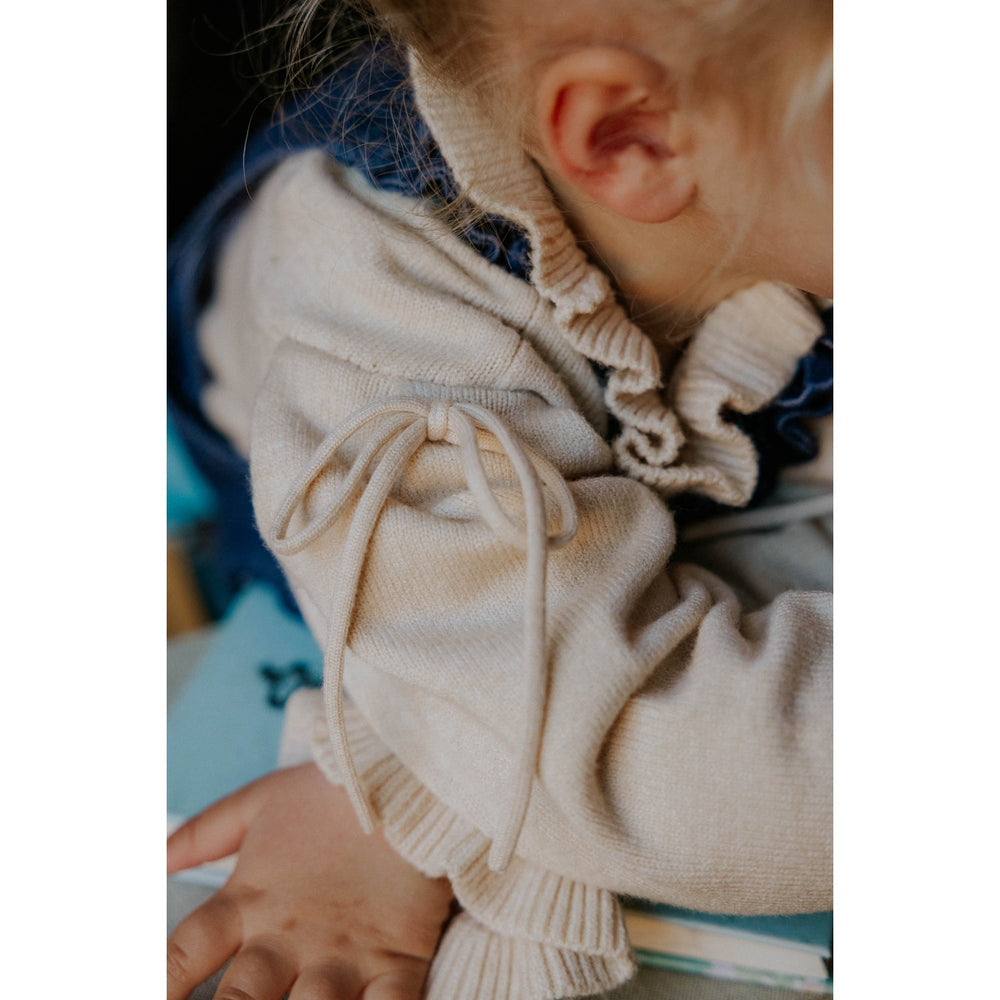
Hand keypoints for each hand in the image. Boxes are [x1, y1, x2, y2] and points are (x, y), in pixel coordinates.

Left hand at [167, 763, 453, 998]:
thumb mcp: (259, 801)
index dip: (158, 986)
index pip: (181, 956)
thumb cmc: (331, 793)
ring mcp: (343, 956)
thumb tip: (151, 858)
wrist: (410, 776)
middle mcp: (288, 937)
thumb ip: (202, 833)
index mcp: (249, 899)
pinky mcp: (396, 962)